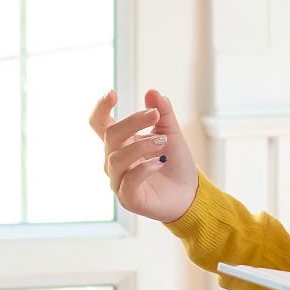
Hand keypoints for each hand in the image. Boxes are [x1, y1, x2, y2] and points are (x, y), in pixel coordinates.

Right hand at [87, 88, 197, 222]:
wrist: (189, 192)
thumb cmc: (175, 162)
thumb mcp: (171, 132)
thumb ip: (162, 112)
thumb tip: (152, 91)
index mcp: (120, 143)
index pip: (99, 124)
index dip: (100, 108)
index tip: (113, 93)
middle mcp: (114, 160)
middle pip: (110, 135)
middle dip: (133, 122)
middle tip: (155, 116)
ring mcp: (119, 180)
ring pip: (116, 158)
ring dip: (141, 145)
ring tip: (161, 142)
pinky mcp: (128, 198)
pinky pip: (129, 180)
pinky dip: (144, 168)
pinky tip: (160, 163)